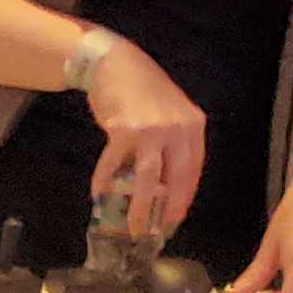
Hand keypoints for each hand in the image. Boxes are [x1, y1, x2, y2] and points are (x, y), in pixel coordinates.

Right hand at [83, 37, 207, 238]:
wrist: (117, 64)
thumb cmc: (142, 89)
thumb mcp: (172, 111)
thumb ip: (176, 139)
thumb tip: (168, 177)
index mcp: (192, 124)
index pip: (194, 169)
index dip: (185, 196)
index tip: (176, 216)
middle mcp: (176, 128)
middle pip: (176, 178)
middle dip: (167, 208)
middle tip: (157, 229)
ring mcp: (150, 130)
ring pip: (148, 178)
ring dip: (139, 206)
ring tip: (132, 226)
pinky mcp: (123, 131)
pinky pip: (114, 164)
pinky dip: (104, 180)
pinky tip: (98, 192)